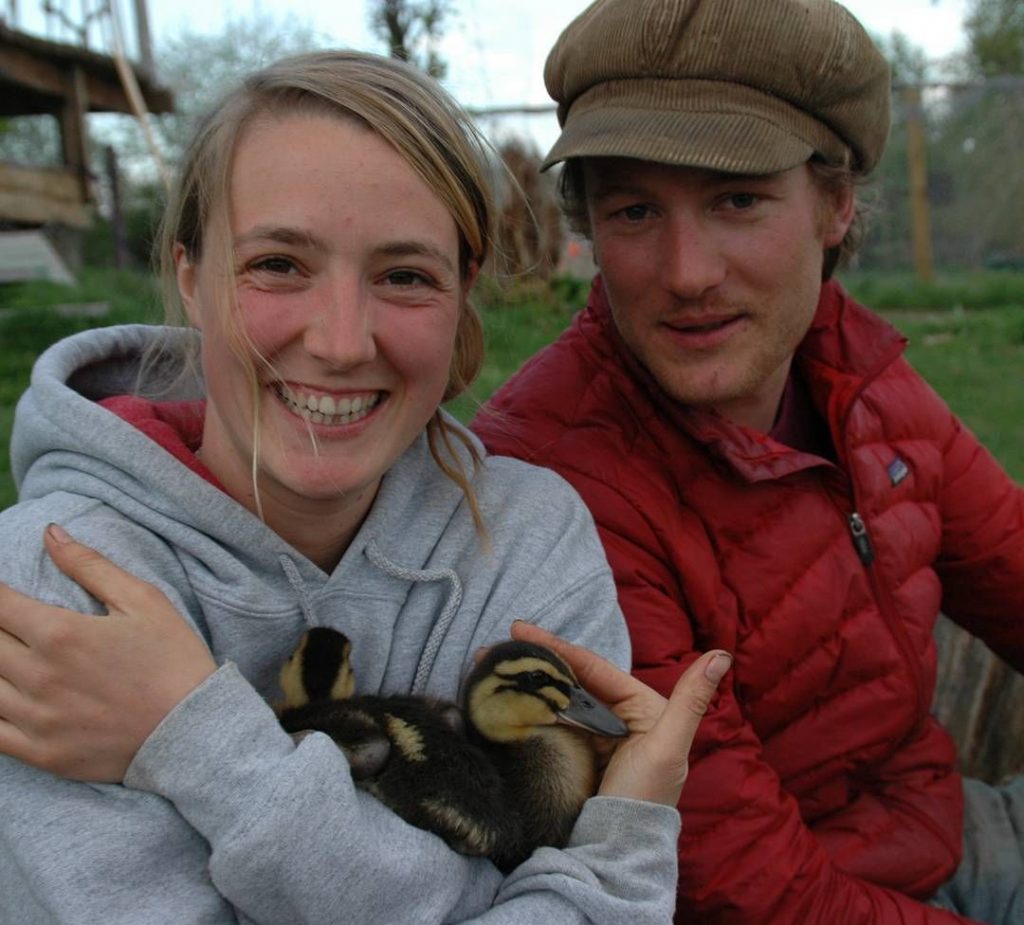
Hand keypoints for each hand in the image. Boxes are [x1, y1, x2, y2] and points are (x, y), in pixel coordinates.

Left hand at [0, 525, 215, 781]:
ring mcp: (37, 718)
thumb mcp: (144, 601)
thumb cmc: (174, 659)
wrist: (195, 730)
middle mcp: (38, 676)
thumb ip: (91, 566)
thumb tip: (50, 533)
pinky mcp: (42, 753)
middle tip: (6, 621)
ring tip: (5, 653)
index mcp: (60, 633)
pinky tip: (2, 693)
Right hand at [510, 621, 729, 805]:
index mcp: (643, 707)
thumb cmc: (644, 798)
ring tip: (491, 668)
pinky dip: (530, 709)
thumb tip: (720, 653)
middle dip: (537, 663)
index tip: (523, 629)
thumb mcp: (667, 747)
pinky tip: (505, 698)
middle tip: (498, 647)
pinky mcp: (578, 753)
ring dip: (528, 684)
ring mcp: (597, 736)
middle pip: (573, 681)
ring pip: (559, 699)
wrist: (617, 851)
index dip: (560, 647)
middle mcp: (620, 717)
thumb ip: (690, 700)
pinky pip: (552, 723)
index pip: (596, 669)